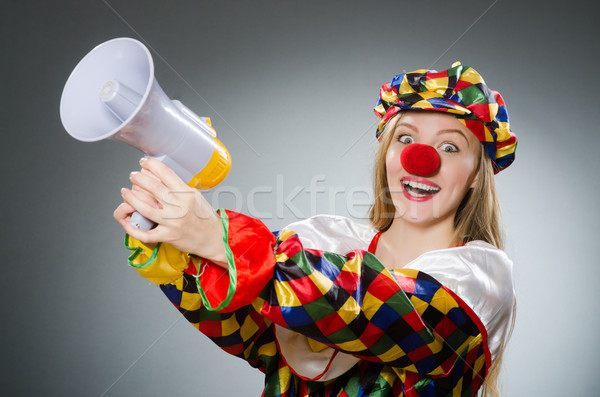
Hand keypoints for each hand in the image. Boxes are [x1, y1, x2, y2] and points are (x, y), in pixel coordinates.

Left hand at [113, 158, 227, 266]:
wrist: (214, 238)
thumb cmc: (205, 217)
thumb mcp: (196, 196)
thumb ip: (179, 188)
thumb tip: (160, 177)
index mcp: (187, 194)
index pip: (166, 173)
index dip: (151, 165)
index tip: (144, 162)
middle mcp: (180, 206)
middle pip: (153, 187)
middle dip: (138, 178)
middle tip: (133, 175)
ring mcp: (173, 222)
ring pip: (145, 208)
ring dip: (131, 198)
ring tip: (126, 192)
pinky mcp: (168, 236)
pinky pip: (146, 233)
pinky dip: (132, 228)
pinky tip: (126, 221)